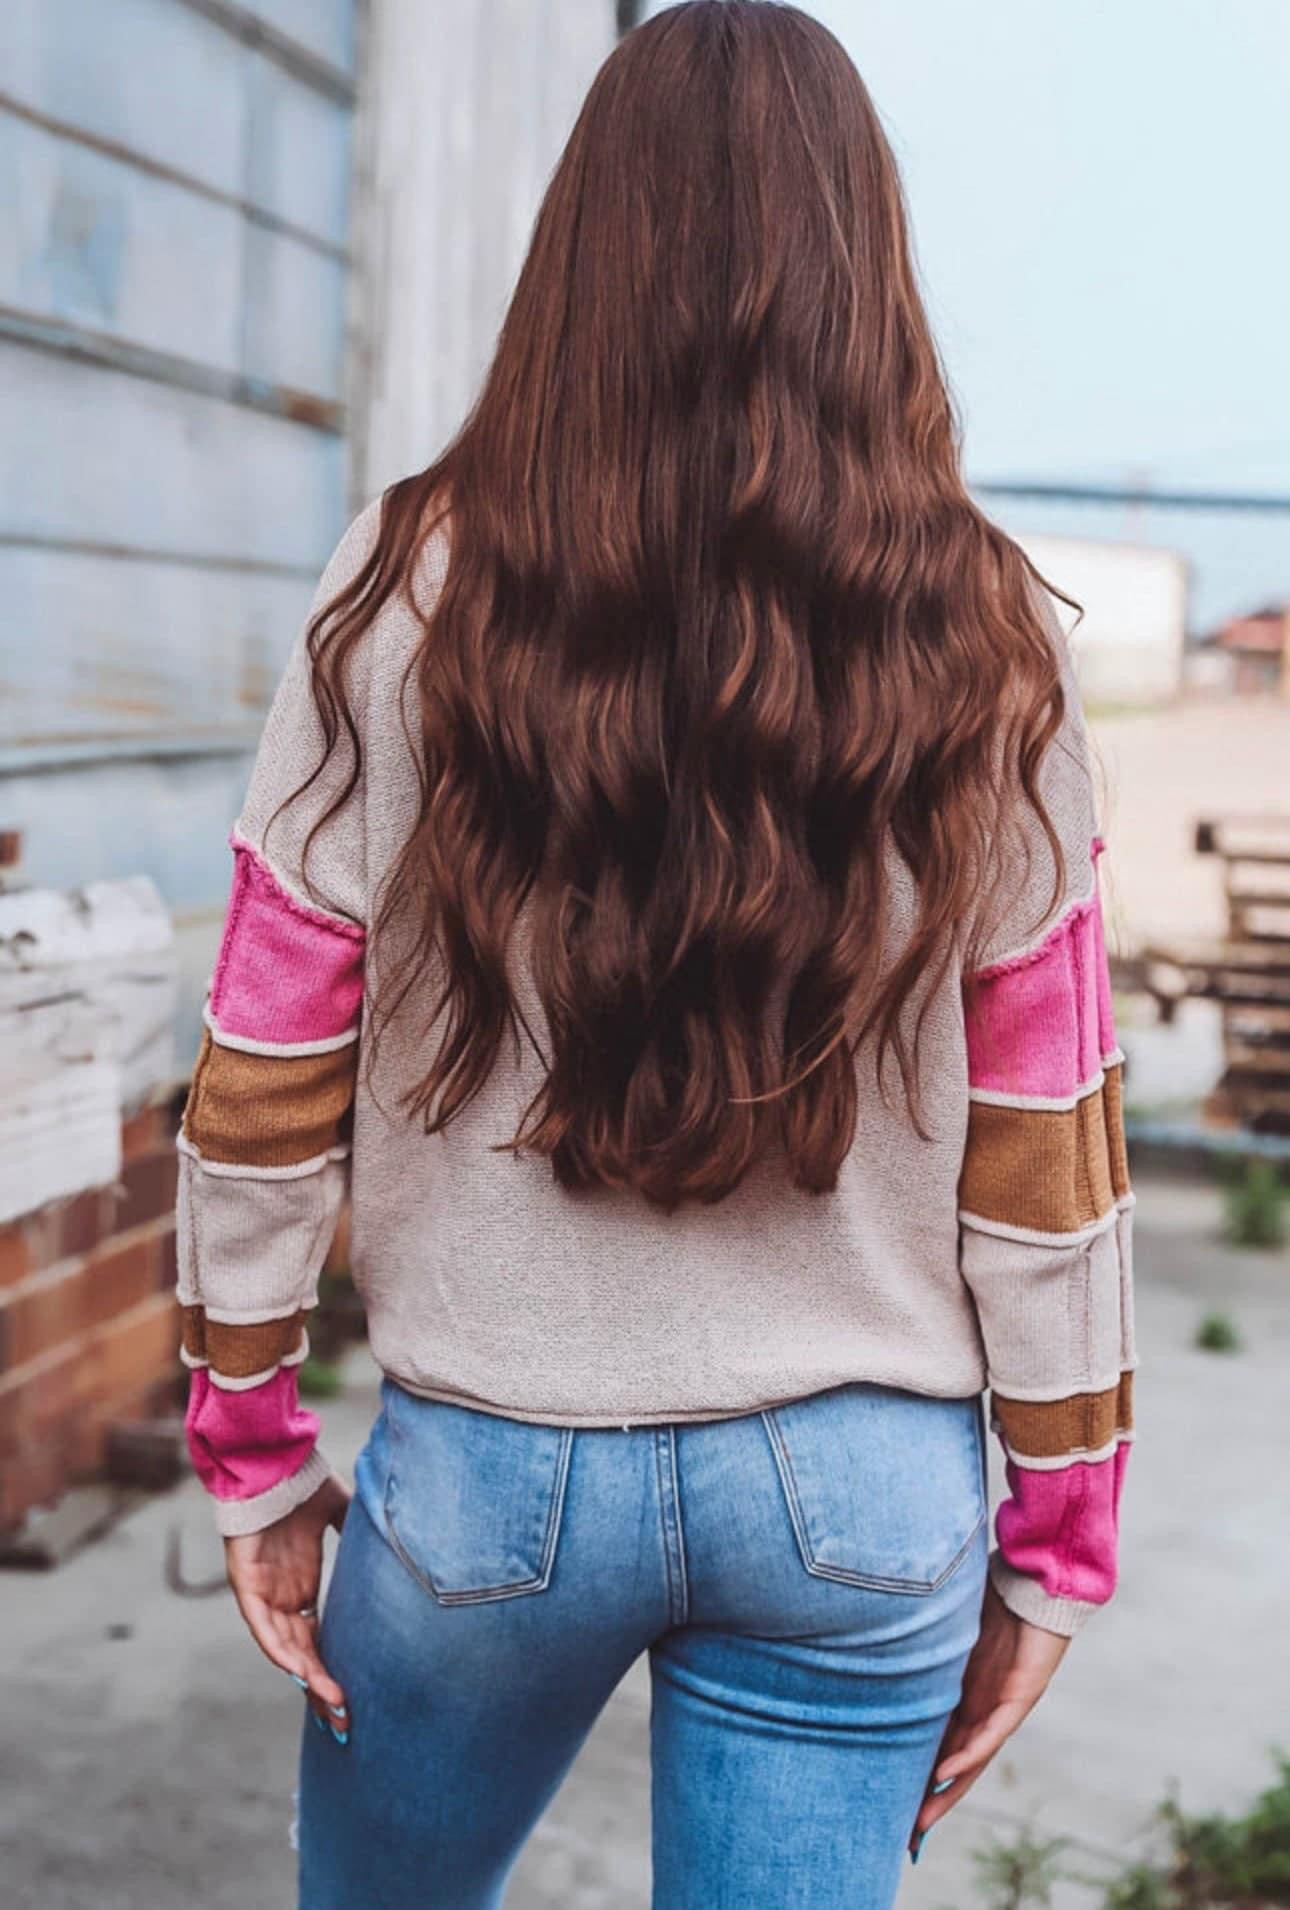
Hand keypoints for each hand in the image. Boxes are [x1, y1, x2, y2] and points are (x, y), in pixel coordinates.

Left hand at [224, 1474, 351, 1737]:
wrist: (271, 1459)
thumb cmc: (303, 1483)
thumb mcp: (344, 1514)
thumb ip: (365, 1536)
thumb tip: (405, 1543)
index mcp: (303, 1586)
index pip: (318, 1640)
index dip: (333, 1669)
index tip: (354, 1698)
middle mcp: (283, 1597)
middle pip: (302, 1655)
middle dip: (322, 1689)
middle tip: (345, 1722)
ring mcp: (264, 1593)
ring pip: (284, 1648)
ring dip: (306, 1678)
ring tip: (332, 1703)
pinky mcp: (247, 1584)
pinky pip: (261, 1625)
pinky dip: (278, 1649)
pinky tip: (298, 1671)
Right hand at [910, 1577, 1069, 1850]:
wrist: (1035, 1586)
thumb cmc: (988, 1599)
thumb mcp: (942, 1629)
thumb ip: (916, 1642)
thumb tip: (872, 1634)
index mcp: (961, 1696)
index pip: (935, 1742)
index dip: (916, 1772)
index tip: (891, 1798)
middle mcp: (979, 1708)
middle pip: (951, 1764)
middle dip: (928, 1798)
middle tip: (904, 1832)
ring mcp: (999, 1707)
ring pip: (970, 1761)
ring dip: (946, 1791)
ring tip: (921, 1819)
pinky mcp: (1019, 1699)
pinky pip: (990, 1734)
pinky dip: (967, 1755)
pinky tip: (946, 1773)